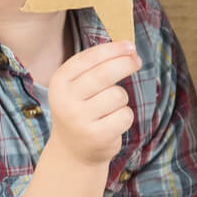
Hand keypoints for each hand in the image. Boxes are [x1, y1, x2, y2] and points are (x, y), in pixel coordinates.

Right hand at [43, 40, 138, 167]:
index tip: (130, 46)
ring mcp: (79, 119)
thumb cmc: (81, 109)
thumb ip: (96, 66)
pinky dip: (124, 117)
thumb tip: (128, 48)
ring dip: (122, 99)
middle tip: (137, 61)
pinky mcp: (96, 136)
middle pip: (105, 73)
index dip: (113, 49)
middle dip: (125, 63)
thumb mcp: (78, 86)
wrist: (72, 151)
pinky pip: (125, 115)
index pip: (89, 58)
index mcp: (59, 81)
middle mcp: (65, 100)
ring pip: (118, 95)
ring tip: (110, 109)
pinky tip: (112, 123)